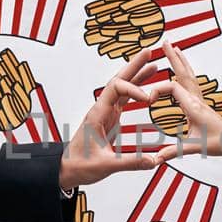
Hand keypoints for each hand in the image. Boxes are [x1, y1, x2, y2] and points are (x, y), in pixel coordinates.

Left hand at [58, 48, 169, 186]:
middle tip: (149, 52)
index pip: (116, 88)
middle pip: (118, 79)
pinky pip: (123, 99)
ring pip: (121, 87)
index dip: (133, 88)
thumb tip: (154, 160)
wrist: (67, 169)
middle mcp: (101, 109)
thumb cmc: (80, 165)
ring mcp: (105, 112)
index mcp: (97, 114)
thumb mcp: (106, 165)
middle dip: (133, 65)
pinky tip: (145, 88)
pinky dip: (135, 90)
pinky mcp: (109, 118)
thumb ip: (131, 162)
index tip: (148, 99)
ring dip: (136, 75)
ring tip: (153, 64)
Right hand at [153, 41, 221, 162]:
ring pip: (189, 76)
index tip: (148, 100)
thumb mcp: (194, 147)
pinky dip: (185, 73)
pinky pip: (192, 83)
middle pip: (183, 73)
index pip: (173, 88)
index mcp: (193, 107)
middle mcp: (197, 100)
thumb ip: (174, 151)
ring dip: (180, 62)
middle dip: (173, 57)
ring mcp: (200, 100)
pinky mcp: (202, 104)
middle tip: (165, 42)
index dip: (158, 89)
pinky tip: (182, 71)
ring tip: (175, 48)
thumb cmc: (218, 143)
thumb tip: (157, 158)